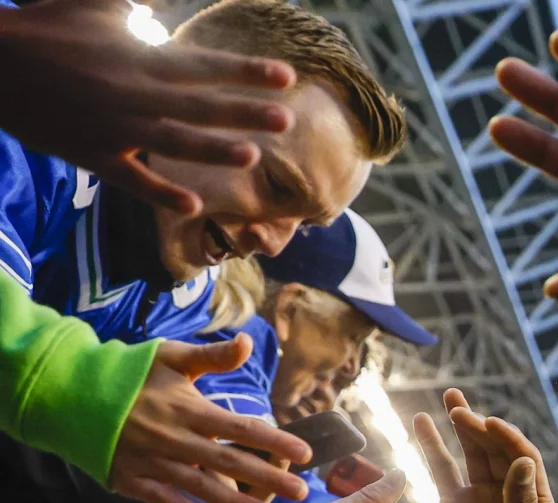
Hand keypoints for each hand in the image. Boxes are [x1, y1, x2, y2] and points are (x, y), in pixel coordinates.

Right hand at [0, 0, 293, 214]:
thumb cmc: (46, 27)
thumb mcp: (96, 4)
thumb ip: (140, 3)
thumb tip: (170, 0)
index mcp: (140, 58)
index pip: (205, 66)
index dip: (247, 72)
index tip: (288, 77)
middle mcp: (134, 94)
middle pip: (200, 106)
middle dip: (245, 112)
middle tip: (287, 120)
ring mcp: (114, 128)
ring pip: (173, 142)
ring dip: (213, 151)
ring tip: (252, 156)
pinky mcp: (92, 154)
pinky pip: (131, 178)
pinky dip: (161, 193)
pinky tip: (194, 205)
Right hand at [111, 336, 311, 502]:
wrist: (67, 392)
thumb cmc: (128, 373)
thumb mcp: (171, 357)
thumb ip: (212, 356)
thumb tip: (248, 342)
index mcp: (187, 409)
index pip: (241, 428)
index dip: (275, 441)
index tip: (305, 452)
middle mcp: (173, 438)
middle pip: (229, 463)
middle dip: (268, 478)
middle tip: (301, 491)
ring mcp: (151, 462)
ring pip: (201, 488)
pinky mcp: (130, 480)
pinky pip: (164, 502)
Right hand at [417, 389, 556, 502]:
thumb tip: (523, 461)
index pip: (525, 462)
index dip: (509, 440)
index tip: (490, 423)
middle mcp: (512, 497)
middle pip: (497, 452)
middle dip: (481, 428)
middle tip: (460, 408)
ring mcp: (483, 500)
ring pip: (473, 455)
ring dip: (463, 426)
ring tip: (451, 398)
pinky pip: (444, 471)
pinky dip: (434, 447)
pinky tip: (424, 421)